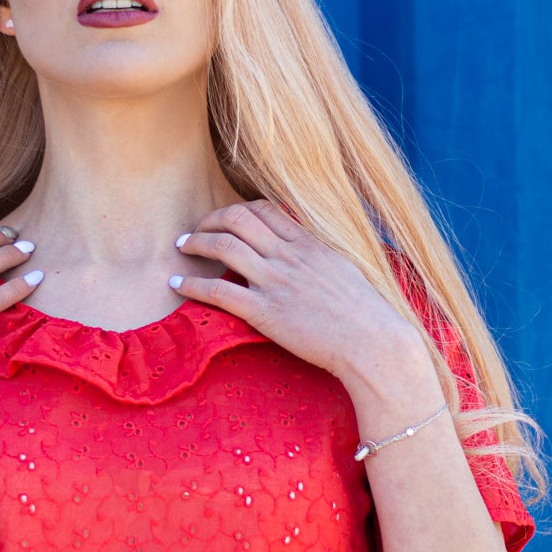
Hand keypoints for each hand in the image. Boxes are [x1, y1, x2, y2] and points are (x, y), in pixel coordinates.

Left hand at [168, 199, 424, 388]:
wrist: (374, 343)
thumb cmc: (367, 314)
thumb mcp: (346, 270)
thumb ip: (320, 257)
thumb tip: (309, 253)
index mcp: (309, 244)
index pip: (265, 209)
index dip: (238, 208)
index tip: (226, 218)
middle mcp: (289, 256)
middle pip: (238, 219)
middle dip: (210, 219)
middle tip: (196, 230)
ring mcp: (275, 282)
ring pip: (223, 246)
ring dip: (196, 243)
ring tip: (182, 247)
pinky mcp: (265, 312)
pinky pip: (218, 290)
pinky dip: (191, 284)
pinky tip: (176, 285)